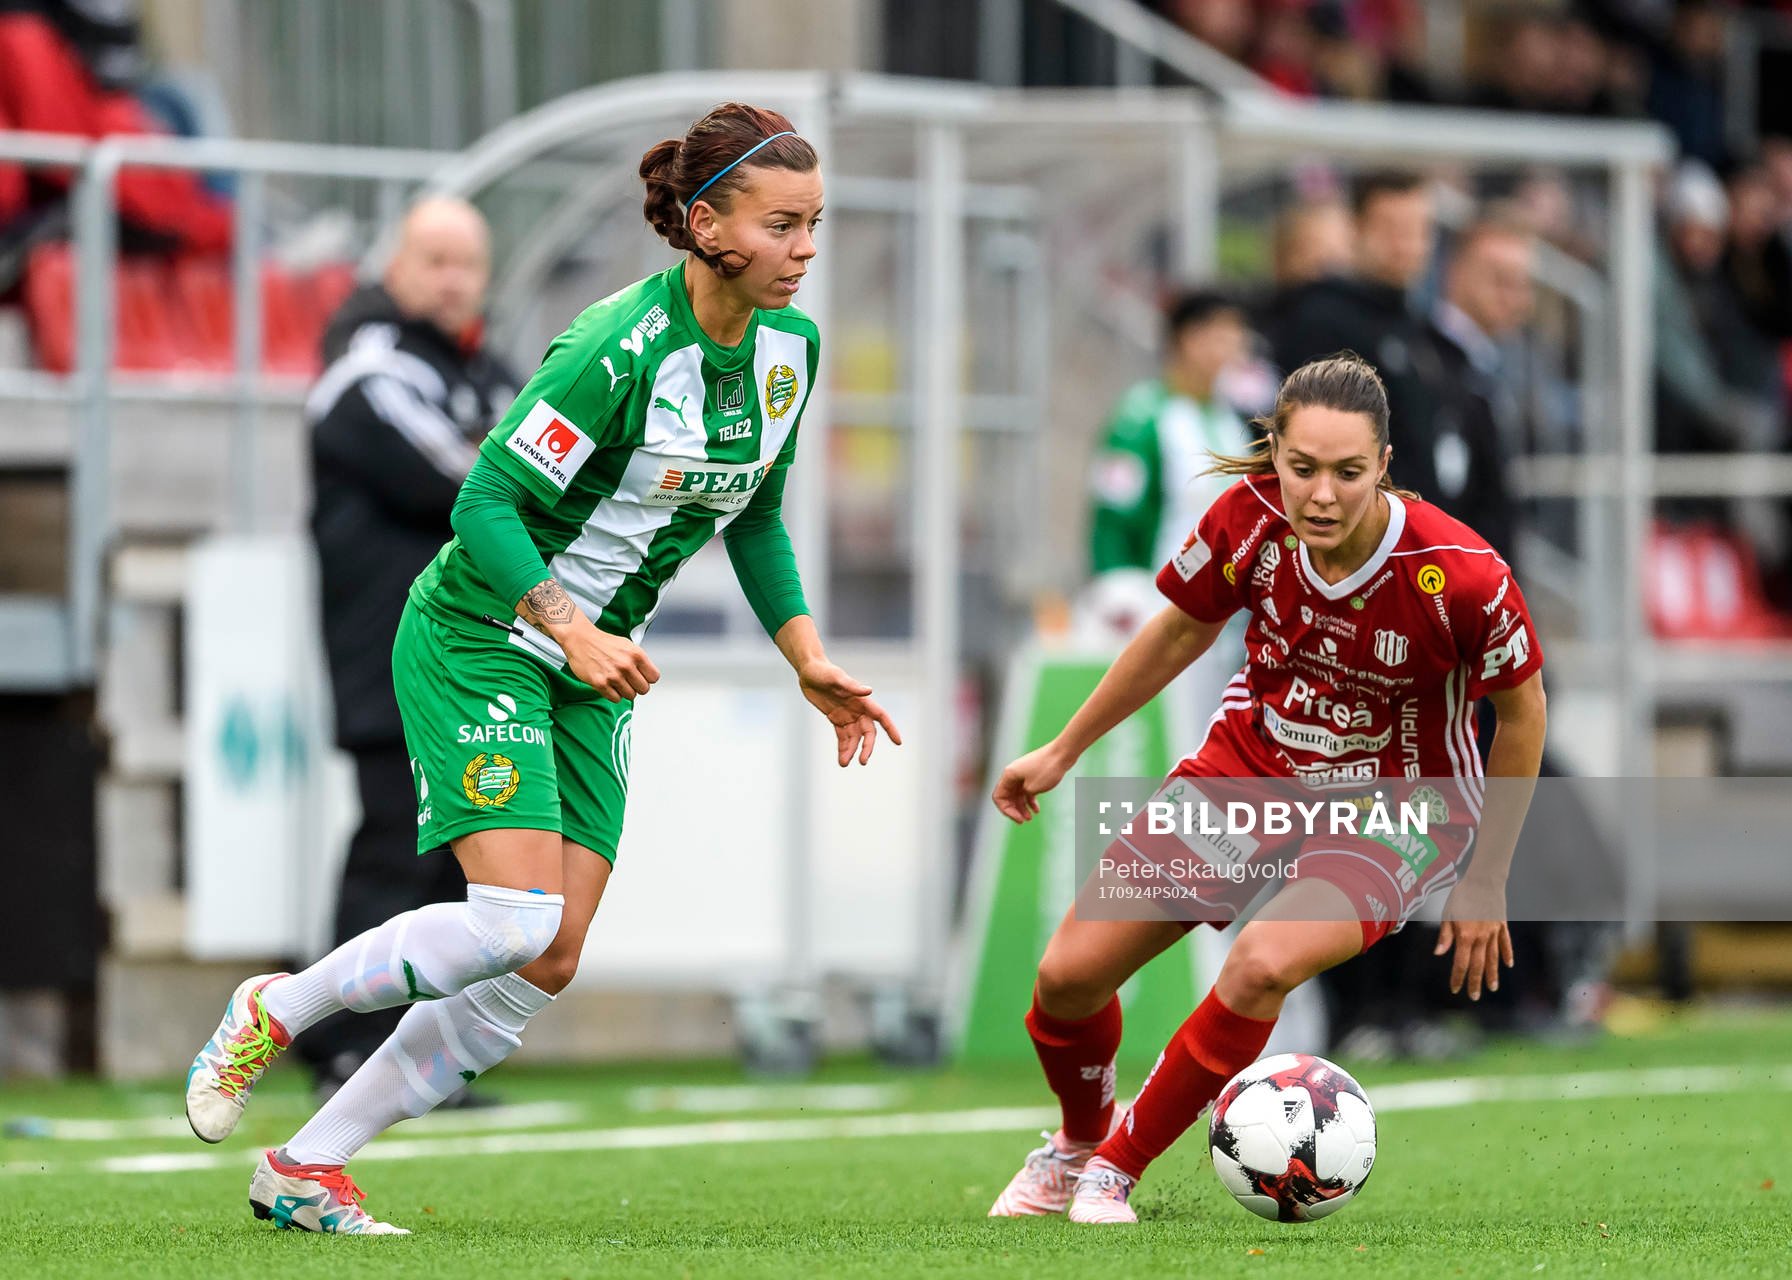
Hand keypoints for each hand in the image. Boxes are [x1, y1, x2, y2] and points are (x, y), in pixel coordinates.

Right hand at [559, 621, 660, 701]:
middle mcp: (626, 665)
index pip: (654, 677)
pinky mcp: (600, 683)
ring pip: (630, 696)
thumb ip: (639, 660)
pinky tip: (609, 685)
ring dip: (624, 691)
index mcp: (636, 654)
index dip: (647, 679)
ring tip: (617, 682)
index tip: (641, 677)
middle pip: (644, 689)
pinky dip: (613, 694)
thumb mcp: (628, 645)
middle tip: (629, 682)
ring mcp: (613, 675)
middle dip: (637, 687)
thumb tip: (648, 675)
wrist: (580, 639)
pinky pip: (616, 699)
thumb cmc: (603, 642)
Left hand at [798, 661, 901, 765]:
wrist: (809, 671)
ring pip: (854, 738)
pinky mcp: (836, 719)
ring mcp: (847, 715)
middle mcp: (857, 709)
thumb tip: (869, 691)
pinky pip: (842, 736)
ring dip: (851, 751)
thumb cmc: (824, 671)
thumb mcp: (836, 678)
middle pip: (868, 732)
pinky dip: (842, 748)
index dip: (890, 728)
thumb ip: (852, 686)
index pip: (881, 716)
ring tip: (844, 763)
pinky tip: (841, 759)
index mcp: (862, 700)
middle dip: (867, 747)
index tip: (898, 742)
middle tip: (862, 761)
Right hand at [991, 743, 1072, 823]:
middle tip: (1024, 821)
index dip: (1006, 810)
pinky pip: (1026, 790)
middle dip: (1014, 810)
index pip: (998, 797)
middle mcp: (1012, 774)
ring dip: (1022, 807)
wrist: (1062, 753)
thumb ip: (1022, 797)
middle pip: (1007, 796)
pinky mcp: (1031, 774)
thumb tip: (1021, 800)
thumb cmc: (1047, 769)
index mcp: (1008, 775)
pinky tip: (1037, 810)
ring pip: (1017, 794)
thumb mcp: (1032, 788)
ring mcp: (1022, 774)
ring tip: (1030, 818)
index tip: (1019, 818)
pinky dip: (1030, 801)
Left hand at [1434, 878, 1513, 1001]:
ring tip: (1492, 988)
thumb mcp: (1448, 913)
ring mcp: (1494, 932)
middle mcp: (1481, 937)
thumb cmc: (1462, 895)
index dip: (1457, 977)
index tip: (1455, 989)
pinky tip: (1508, 965)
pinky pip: (1505, 943)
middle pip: (1478, 965)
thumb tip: (1439, 954)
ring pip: (1493, 958)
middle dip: (1475, 982)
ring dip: (1492, 974)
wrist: (1484, 880)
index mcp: (1465, 936)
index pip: (1460, 963)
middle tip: (1474, 996)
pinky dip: (1507, 954)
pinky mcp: (1502, 925)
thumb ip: (1445, 935)